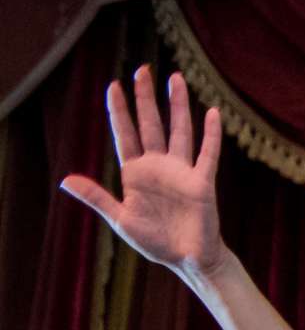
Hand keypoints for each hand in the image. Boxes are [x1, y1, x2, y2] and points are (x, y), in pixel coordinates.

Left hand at [59, 67, 227, 281]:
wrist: (188, 259)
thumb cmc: (155, 242)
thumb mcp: (121, 219)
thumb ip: (97, 197)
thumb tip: (65, 180)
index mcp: (136, 173)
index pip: (126, 134)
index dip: (119, 110)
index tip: (113, 85)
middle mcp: (159, 166)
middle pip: (151, 124)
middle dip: (146, 97)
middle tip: (143, 70)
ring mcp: (182, 171)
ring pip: (179, 131)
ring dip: (178, 105)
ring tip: (176, 78)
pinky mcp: (202, 182)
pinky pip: (208, 154)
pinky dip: (211, 134)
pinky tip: (213, 114)